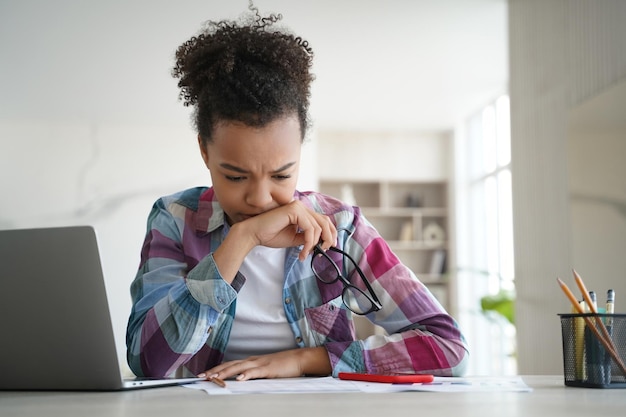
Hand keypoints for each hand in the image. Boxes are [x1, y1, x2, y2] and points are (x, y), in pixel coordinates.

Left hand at [197, 347, 331, 380]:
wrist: (298, 359)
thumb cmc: (282, 366)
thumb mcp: (264, 370)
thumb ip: (252, 374)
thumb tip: (239, 381)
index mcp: (250, 361)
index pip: (229, 365)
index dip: (216, 369)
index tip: (204, 374)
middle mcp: (252, 361)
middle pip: (229, 365)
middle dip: (214, 371)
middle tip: (201, 376)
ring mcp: (260, 364)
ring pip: (239, 367)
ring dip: (225, 373)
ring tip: (214, 378)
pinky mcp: (269, 369)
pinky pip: (256, 372)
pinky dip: (247, 375)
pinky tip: (239, 379)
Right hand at [239, 200, 336, 259]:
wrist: (254, 234)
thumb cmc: (271, 235)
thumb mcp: (295, 238)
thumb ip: (308, 237)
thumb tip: (322, 243)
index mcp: (302, 212)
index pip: (323, 220)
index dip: (330, 233)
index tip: (329, 246)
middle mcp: (301, 206)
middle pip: (325, 221)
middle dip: (328, 237)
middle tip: (324, 251)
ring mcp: (298, 206)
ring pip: (318, 227)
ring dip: (314, 244)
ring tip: (305, 254)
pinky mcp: (294, 210)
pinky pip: (310, 228)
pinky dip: (309, 242)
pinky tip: (302, 251)